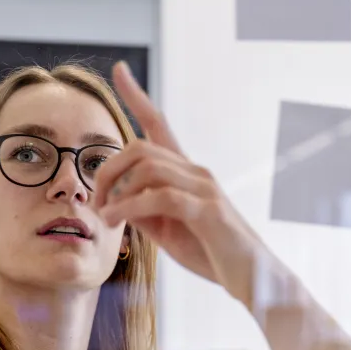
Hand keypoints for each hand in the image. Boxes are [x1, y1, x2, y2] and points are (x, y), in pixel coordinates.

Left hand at [94, 62, 263, 304]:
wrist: (254, 279)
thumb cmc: (213, 254)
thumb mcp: (169, 231)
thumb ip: (144, 211)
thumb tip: (115, 200)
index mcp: (187, 173)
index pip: (160, 124)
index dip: (138, 97)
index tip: (119, 69)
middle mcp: (197, 172)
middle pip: (141, 147)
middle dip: (108, 169)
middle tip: (96, 202)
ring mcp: (205, 189)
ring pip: (148, 166)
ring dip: (116, 190)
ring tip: (106, 217)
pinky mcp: (208, 211)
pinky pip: (161, 196)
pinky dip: (130, 206)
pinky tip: (117, 219)